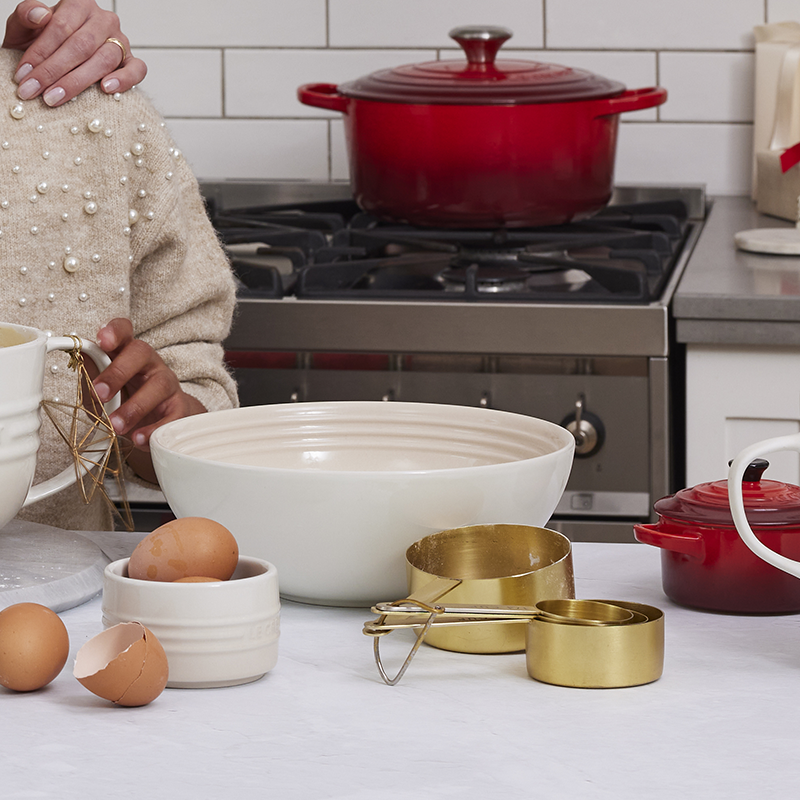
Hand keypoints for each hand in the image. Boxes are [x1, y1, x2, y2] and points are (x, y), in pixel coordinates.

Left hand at [4, 0, 146, 106]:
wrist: (59, 65)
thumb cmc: (43, 46)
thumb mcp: (25, 27)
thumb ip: (26, 14)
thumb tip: (41, 14)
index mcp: (78, 3)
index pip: (60, 27)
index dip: (40, 52)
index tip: (24, 74)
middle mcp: (103, 20)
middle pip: (81, 46)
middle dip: (54, 71)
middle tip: (35, 91)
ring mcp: (121, 41)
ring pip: (104, 60)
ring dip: (77, 81)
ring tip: (56, 97)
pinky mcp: (133, 62)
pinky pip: (137, 70)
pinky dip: (123, 80)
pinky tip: (105, 89)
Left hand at [93, 319, 205, 481]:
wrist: (157, 423)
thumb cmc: (125, 400)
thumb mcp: (101, 388)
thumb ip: (90, 374)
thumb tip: (76, 356)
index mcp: (127, 353)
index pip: (124, 331)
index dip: (115, 331)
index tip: (102, 340)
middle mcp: (150, 363)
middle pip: (142, 352)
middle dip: (119, 372)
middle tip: (101, 394)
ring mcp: (168, 383)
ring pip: (159, 385)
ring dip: (135, 407)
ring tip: (116, 425)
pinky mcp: (179, 407)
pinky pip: (173, 415)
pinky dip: (155, 429)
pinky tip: (140, 439)